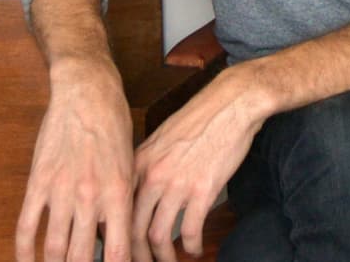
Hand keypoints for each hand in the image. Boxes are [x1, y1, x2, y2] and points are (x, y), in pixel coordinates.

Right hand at [16, 58, 136, 261]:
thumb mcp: (129, 165)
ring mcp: (61, 190)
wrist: (88, 92)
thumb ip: (121, 203)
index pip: (118, 252)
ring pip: (55, 249)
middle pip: (83, 257)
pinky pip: (27, 226)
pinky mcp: (39, 182)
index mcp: (118, 194)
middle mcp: (90, 197)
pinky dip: (24, 252)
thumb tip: (111, 239)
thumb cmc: (115, 126)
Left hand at [130, 69, 265, 261]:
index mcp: (139, 162)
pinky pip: (190, 230)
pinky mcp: (203, 190)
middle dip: (137, 254)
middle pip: (133, 229)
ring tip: (170, 261)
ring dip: (164, 256)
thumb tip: (142, 192)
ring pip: (158, 235)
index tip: (123, 247)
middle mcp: (153, 175)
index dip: (117, 234)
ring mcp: (177, 184)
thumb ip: (148, 165)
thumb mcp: (162, 138)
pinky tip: (195, 248)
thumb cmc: (200, 117)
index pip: (117, 209)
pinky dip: (192, 245)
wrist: (232, 103)